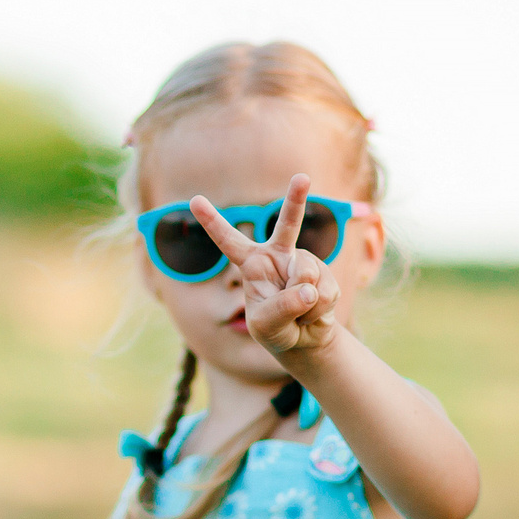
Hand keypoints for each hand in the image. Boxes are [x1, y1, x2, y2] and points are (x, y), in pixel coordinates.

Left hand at [190, 173, 343, 360]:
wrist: (304, 340)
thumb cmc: (275, 330)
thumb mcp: (266, 325)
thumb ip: (282, 308)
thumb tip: (308, 289)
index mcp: (251, 263)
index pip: (228, 240)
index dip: (211, 221)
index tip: (194, 200)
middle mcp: (277, 255)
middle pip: (287, 224)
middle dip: (296, 199)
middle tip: (302, 178)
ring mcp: (303, 262)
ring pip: (305, 272)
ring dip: (303, 302)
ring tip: (298, 313)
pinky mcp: (324, 274)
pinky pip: (323, 290)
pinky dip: (318, 310)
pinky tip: (313, 313)